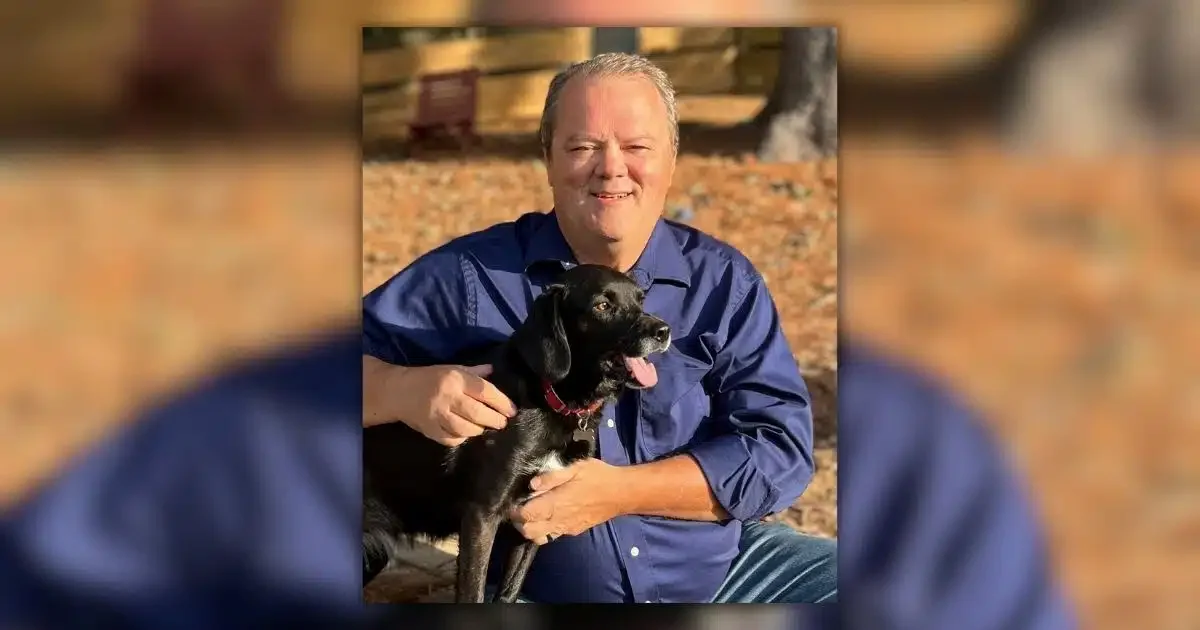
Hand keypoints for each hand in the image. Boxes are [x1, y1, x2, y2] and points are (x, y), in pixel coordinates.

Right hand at [366, 361, 517, 445]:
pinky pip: (451, 439)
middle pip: (478, 413)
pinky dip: (461, 438)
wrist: (398, 391)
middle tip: (502, 422)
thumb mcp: (451, 369)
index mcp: (455, 379)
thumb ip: (474, 372)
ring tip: (484, 427)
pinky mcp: (429, 430)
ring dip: (479, 430)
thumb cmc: (429, 377)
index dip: (502, 402)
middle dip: (495, 420)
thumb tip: (494, 371)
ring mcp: (438, 415)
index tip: (512, 410)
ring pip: (466, 429)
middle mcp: (448, 397)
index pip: (485, 391)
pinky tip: (465, 433)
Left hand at [509, 458, 624, 544]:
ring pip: (539, 538)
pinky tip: (549, 515)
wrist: (621, 493)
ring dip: (531, 528)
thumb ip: (552, 476)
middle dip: (519, 522)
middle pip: (528, 532)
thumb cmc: (599, 476)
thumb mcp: (576, 468)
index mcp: (557, 503)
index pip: (526, 516)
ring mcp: (566, 528)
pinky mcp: (574, 531)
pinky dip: (545, 530)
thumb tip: (532, 484)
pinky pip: (553, 535)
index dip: (515, 510)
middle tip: (521, 507)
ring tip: (533, 513)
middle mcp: (559, 520)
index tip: (514, 500)